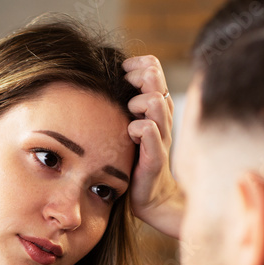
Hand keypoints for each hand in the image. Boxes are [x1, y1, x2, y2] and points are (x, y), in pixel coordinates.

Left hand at [124, 55, 183, 239]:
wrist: (151, 199)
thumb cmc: (134, 162)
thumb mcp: (128, 129)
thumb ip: (123, 107)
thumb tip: (101, 85)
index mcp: (156, 108)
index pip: (153, 68)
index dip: (139, 65)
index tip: (123, 74)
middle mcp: (162, 118)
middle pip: (156, 78)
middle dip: (137, 77)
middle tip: (125, 91)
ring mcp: (161, 137)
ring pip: (155, 101)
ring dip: (137, 102)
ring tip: (128, 114)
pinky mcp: (155, 157)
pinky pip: (150, 131)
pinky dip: (138, 128)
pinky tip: (129, 135)